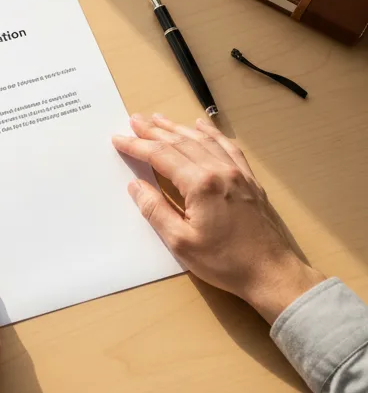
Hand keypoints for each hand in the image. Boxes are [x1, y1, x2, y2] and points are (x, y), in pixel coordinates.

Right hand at [113, 114, 324, 323]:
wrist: (273, 274)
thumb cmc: (225, 262)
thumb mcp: (181, 242)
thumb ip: (155, 210)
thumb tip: (136, 185)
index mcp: (200, 184)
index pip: (160, 156)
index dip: (137, 146)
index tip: (118, 139)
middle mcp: (219, 170)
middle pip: (179, 142)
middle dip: (154, 130)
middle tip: (134, 119)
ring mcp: (237, 172)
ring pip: (202, 140)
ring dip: (177, 127)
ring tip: (158, 118)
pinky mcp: (249, 179)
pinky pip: (228, 147)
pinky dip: (212, 133)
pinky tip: (201, 125)